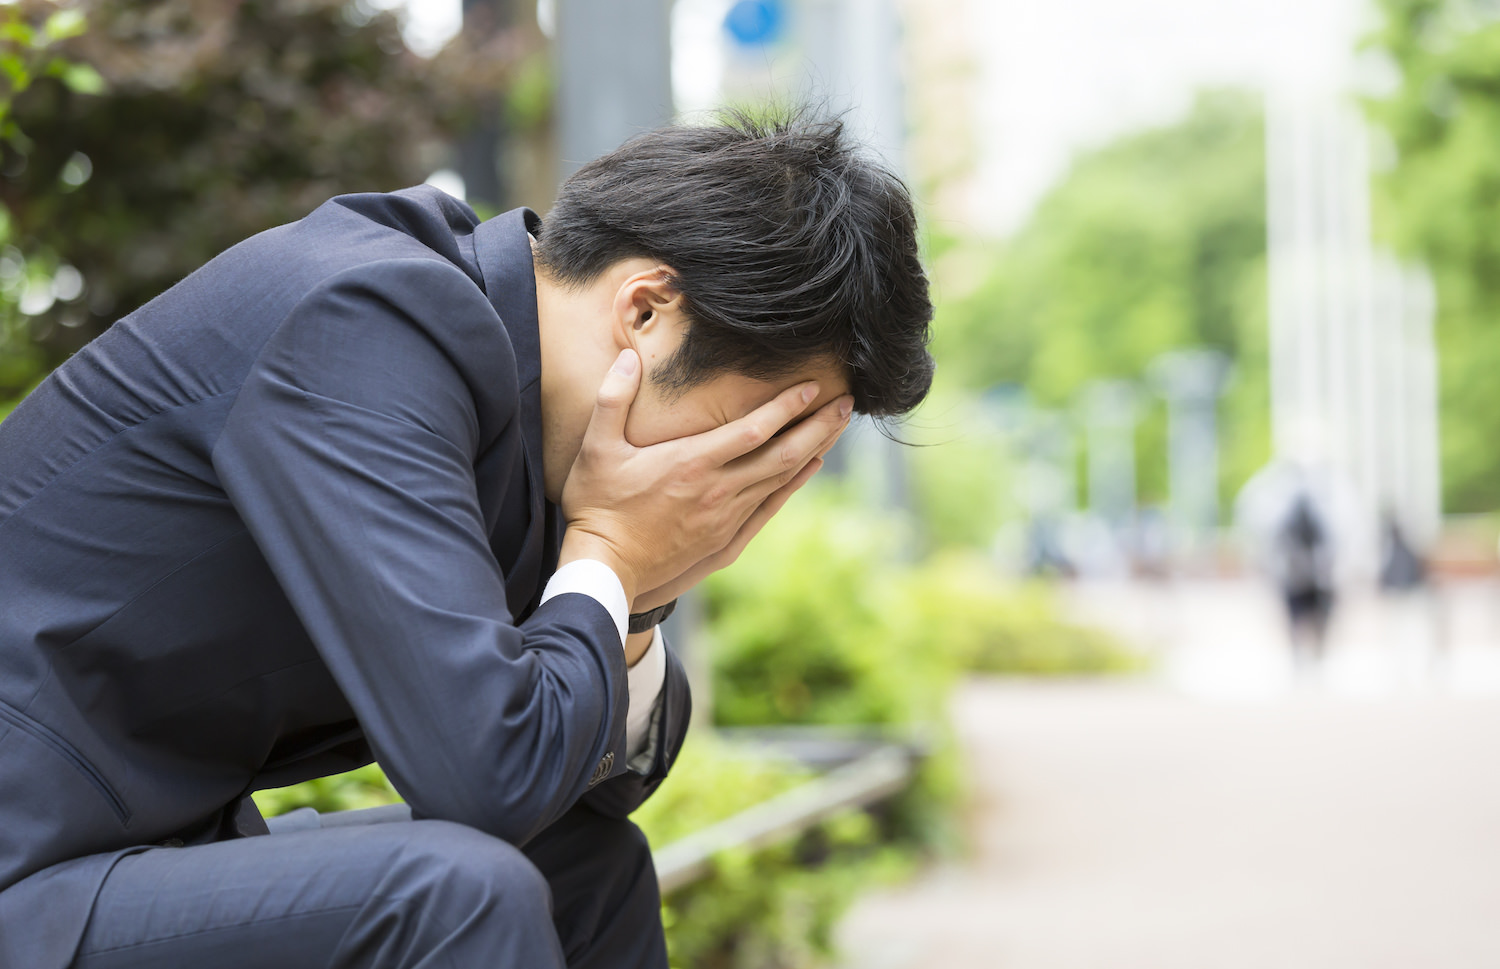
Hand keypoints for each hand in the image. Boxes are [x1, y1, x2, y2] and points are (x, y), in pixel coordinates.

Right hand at [559, 349, 850, 605]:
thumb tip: (627, 357)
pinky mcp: (726, 540)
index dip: (787, 407)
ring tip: (837, 426)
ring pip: (782, 480)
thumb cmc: (598, 506)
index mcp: (692, 463)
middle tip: (847, 403)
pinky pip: (770, 507)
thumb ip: (612, 399)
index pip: (753, 429)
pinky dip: (794, 484)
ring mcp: (726, 518)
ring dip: (813, 450)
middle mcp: (719, 490)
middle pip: (782, 453)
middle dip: (818, 426)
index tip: (812, 387)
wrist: (605, 567)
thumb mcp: (597, 448)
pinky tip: (811, 466)